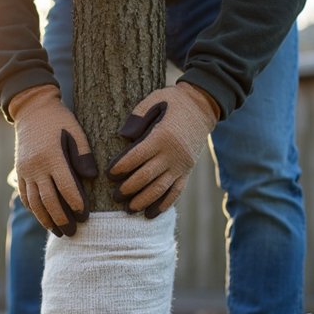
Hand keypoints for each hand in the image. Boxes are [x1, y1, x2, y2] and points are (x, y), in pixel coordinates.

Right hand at [11, 85, 97, 235]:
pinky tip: (43, 219)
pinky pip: (25, 196)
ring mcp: (25, 171)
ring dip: (46, 220)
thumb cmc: (59, 120)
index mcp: (52, 156)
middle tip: (73, 233)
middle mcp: (36, 167)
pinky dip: (34, 210)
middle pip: (49, 200)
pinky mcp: (20, 171)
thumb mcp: (76, 131)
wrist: (31, 109)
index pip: (65, 187)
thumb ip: (84, 154)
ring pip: (35, 202)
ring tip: (58, 232)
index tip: (85, 216)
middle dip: (62, 219)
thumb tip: (91, 177)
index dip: (75, 203)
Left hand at [107, 82, 219, 217]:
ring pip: (161, 188)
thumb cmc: (174, 102)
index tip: (109, 174)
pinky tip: (150, 214)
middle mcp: (172, 154)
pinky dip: (163, 204)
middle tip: (115, 196)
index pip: (137, 156)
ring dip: (143, 200)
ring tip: (129, 209)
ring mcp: (181, 165)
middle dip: (129, 188)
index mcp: (162, 136)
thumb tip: (123, 136)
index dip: (121, 167)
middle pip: (147, 176)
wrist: (204, 107)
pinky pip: (176, 191)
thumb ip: (138, 116)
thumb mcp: (155, 99)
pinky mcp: (187, 171)